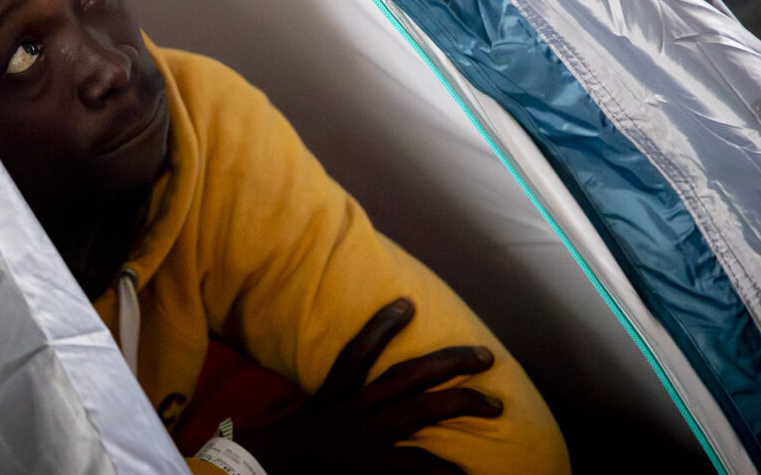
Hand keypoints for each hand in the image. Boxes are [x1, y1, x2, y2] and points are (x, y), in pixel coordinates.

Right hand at [234, 298, 501, 473]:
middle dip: (449, 362)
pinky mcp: (373, 468)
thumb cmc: (288, 450)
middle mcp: (356, 410)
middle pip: (409, 376)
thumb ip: (336, 404)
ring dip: (462, 403)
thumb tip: (364, 401)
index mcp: (336, 394)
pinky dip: (444, 470)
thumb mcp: (310, 417)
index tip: (407, 303)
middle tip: (486, 357)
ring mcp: (368, 439)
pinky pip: (418, 466)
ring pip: (423, 411)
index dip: (383, 325)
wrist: (265, 474)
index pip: (359, 351)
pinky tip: (467, 471)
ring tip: (496, 404)